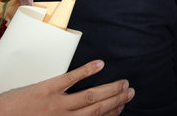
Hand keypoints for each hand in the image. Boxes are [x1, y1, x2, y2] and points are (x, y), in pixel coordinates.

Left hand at [0, 60, 134, 115]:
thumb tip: (81, 115)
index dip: (112, 114)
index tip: (122, 107)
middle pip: (97, 108)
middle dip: (116, 100)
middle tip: (130, 91)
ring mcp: (56, 103)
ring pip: (90, 96)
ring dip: (109, 89)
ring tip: (123, 82)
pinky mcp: (46, 89)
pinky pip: (70, 79)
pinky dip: (86, 71)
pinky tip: (99, 65)